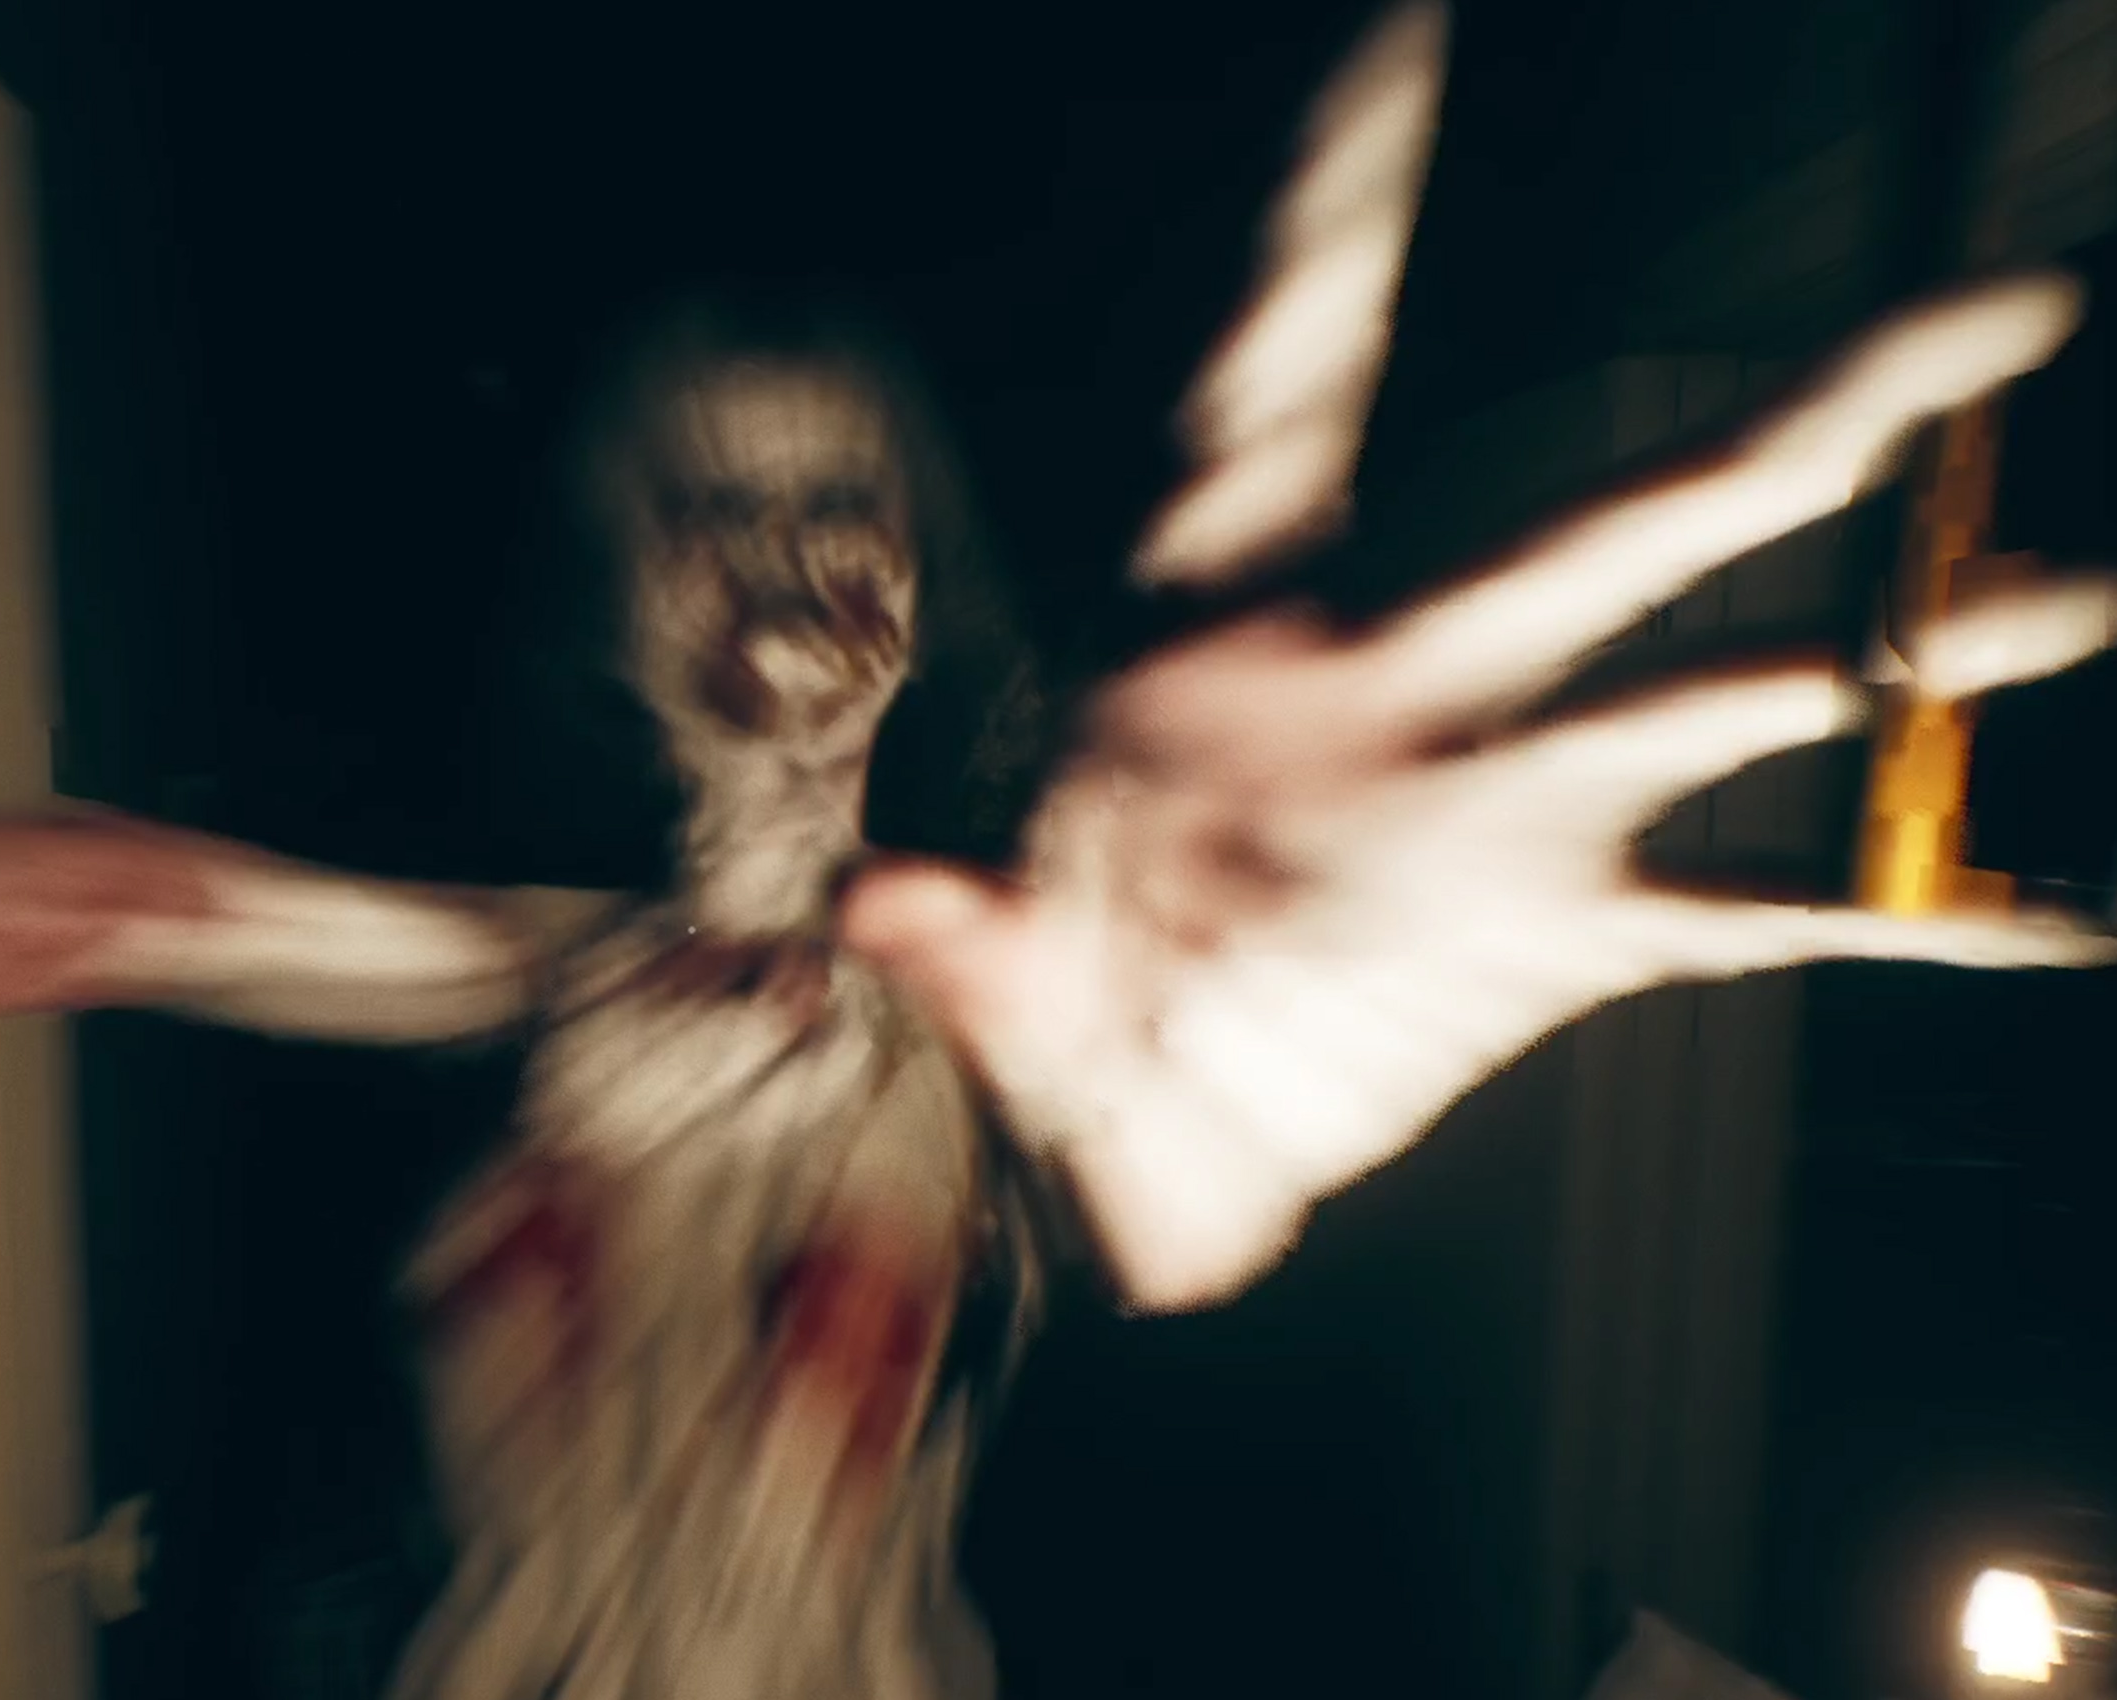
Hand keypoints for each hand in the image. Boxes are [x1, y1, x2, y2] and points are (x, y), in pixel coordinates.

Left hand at [844, 279, 2116, 1314]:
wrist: (1125, 1107)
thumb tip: (889, 904)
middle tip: (1983, 312)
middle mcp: (1404, 681)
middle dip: (1796, 420)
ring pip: (1732, 693)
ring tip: (2075, 600)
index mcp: (1229, 628)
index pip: (1278, 395)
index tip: (1390, 55)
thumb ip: (958, 924)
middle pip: (1618, 519)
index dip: (1331, 236)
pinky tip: (2047, 905)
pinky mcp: (1556, 933)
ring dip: (1909, 655)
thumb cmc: (1059, 984)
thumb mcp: (989, 945)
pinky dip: (1890, 917)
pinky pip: (1749, 914)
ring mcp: (1501, 800)